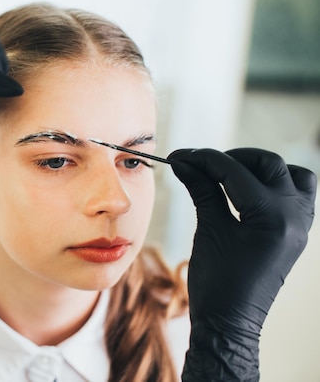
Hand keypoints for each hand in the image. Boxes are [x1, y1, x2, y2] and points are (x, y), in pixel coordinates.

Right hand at [168, 148, 316, 380]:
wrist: (230, 322)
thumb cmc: (216, 283)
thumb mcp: (209, 230)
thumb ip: (202, 190)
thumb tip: (184, 162)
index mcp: (272, 218)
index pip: (235, 172)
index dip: (203, 159)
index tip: (179, 156)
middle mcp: (295, 217)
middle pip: (267, 164)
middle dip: (230, 159)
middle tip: (199, 164)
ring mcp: (301, 224)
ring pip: (291, 174)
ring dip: (260, 168)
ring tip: (229, 174)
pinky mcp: (297, 231)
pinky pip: (298, 194)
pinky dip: (276, 184)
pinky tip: (250, 190)